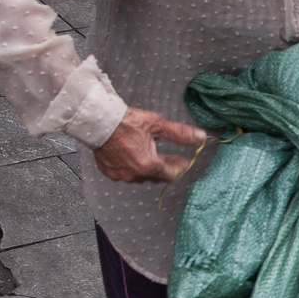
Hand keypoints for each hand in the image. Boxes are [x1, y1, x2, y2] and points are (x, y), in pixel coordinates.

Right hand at [92, 106, 206, 182]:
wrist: (98, 121)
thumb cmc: (126, 122)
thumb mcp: (157, 125)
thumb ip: (180, 133)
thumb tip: (200, 137)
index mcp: (148, 165)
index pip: (171, 175)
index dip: (179, 167)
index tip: (184, 160)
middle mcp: (134, 174)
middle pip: (156, 176)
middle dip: (165, 167)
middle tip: (170, 157)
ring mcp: (120, 175)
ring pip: (140, 176)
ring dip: (147, 168)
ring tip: (150, 155)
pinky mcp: (109, 172)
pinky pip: (125, 173)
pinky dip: (131, 167)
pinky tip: (132, 157)